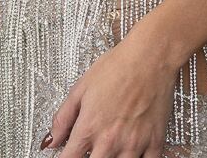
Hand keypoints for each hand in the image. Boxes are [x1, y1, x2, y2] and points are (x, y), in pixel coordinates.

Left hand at [44, 32, 176, 157]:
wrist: (150, 58)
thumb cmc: (117, 67)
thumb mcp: (80, 89)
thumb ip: (63, 118)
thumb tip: (51, 141)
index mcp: (89, 128)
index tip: (66, 156)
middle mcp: (110, 141)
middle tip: (88, 149)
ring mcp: (134, 144)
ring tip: (108, 150)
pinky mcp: (155, 143)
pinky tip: (130, 153)